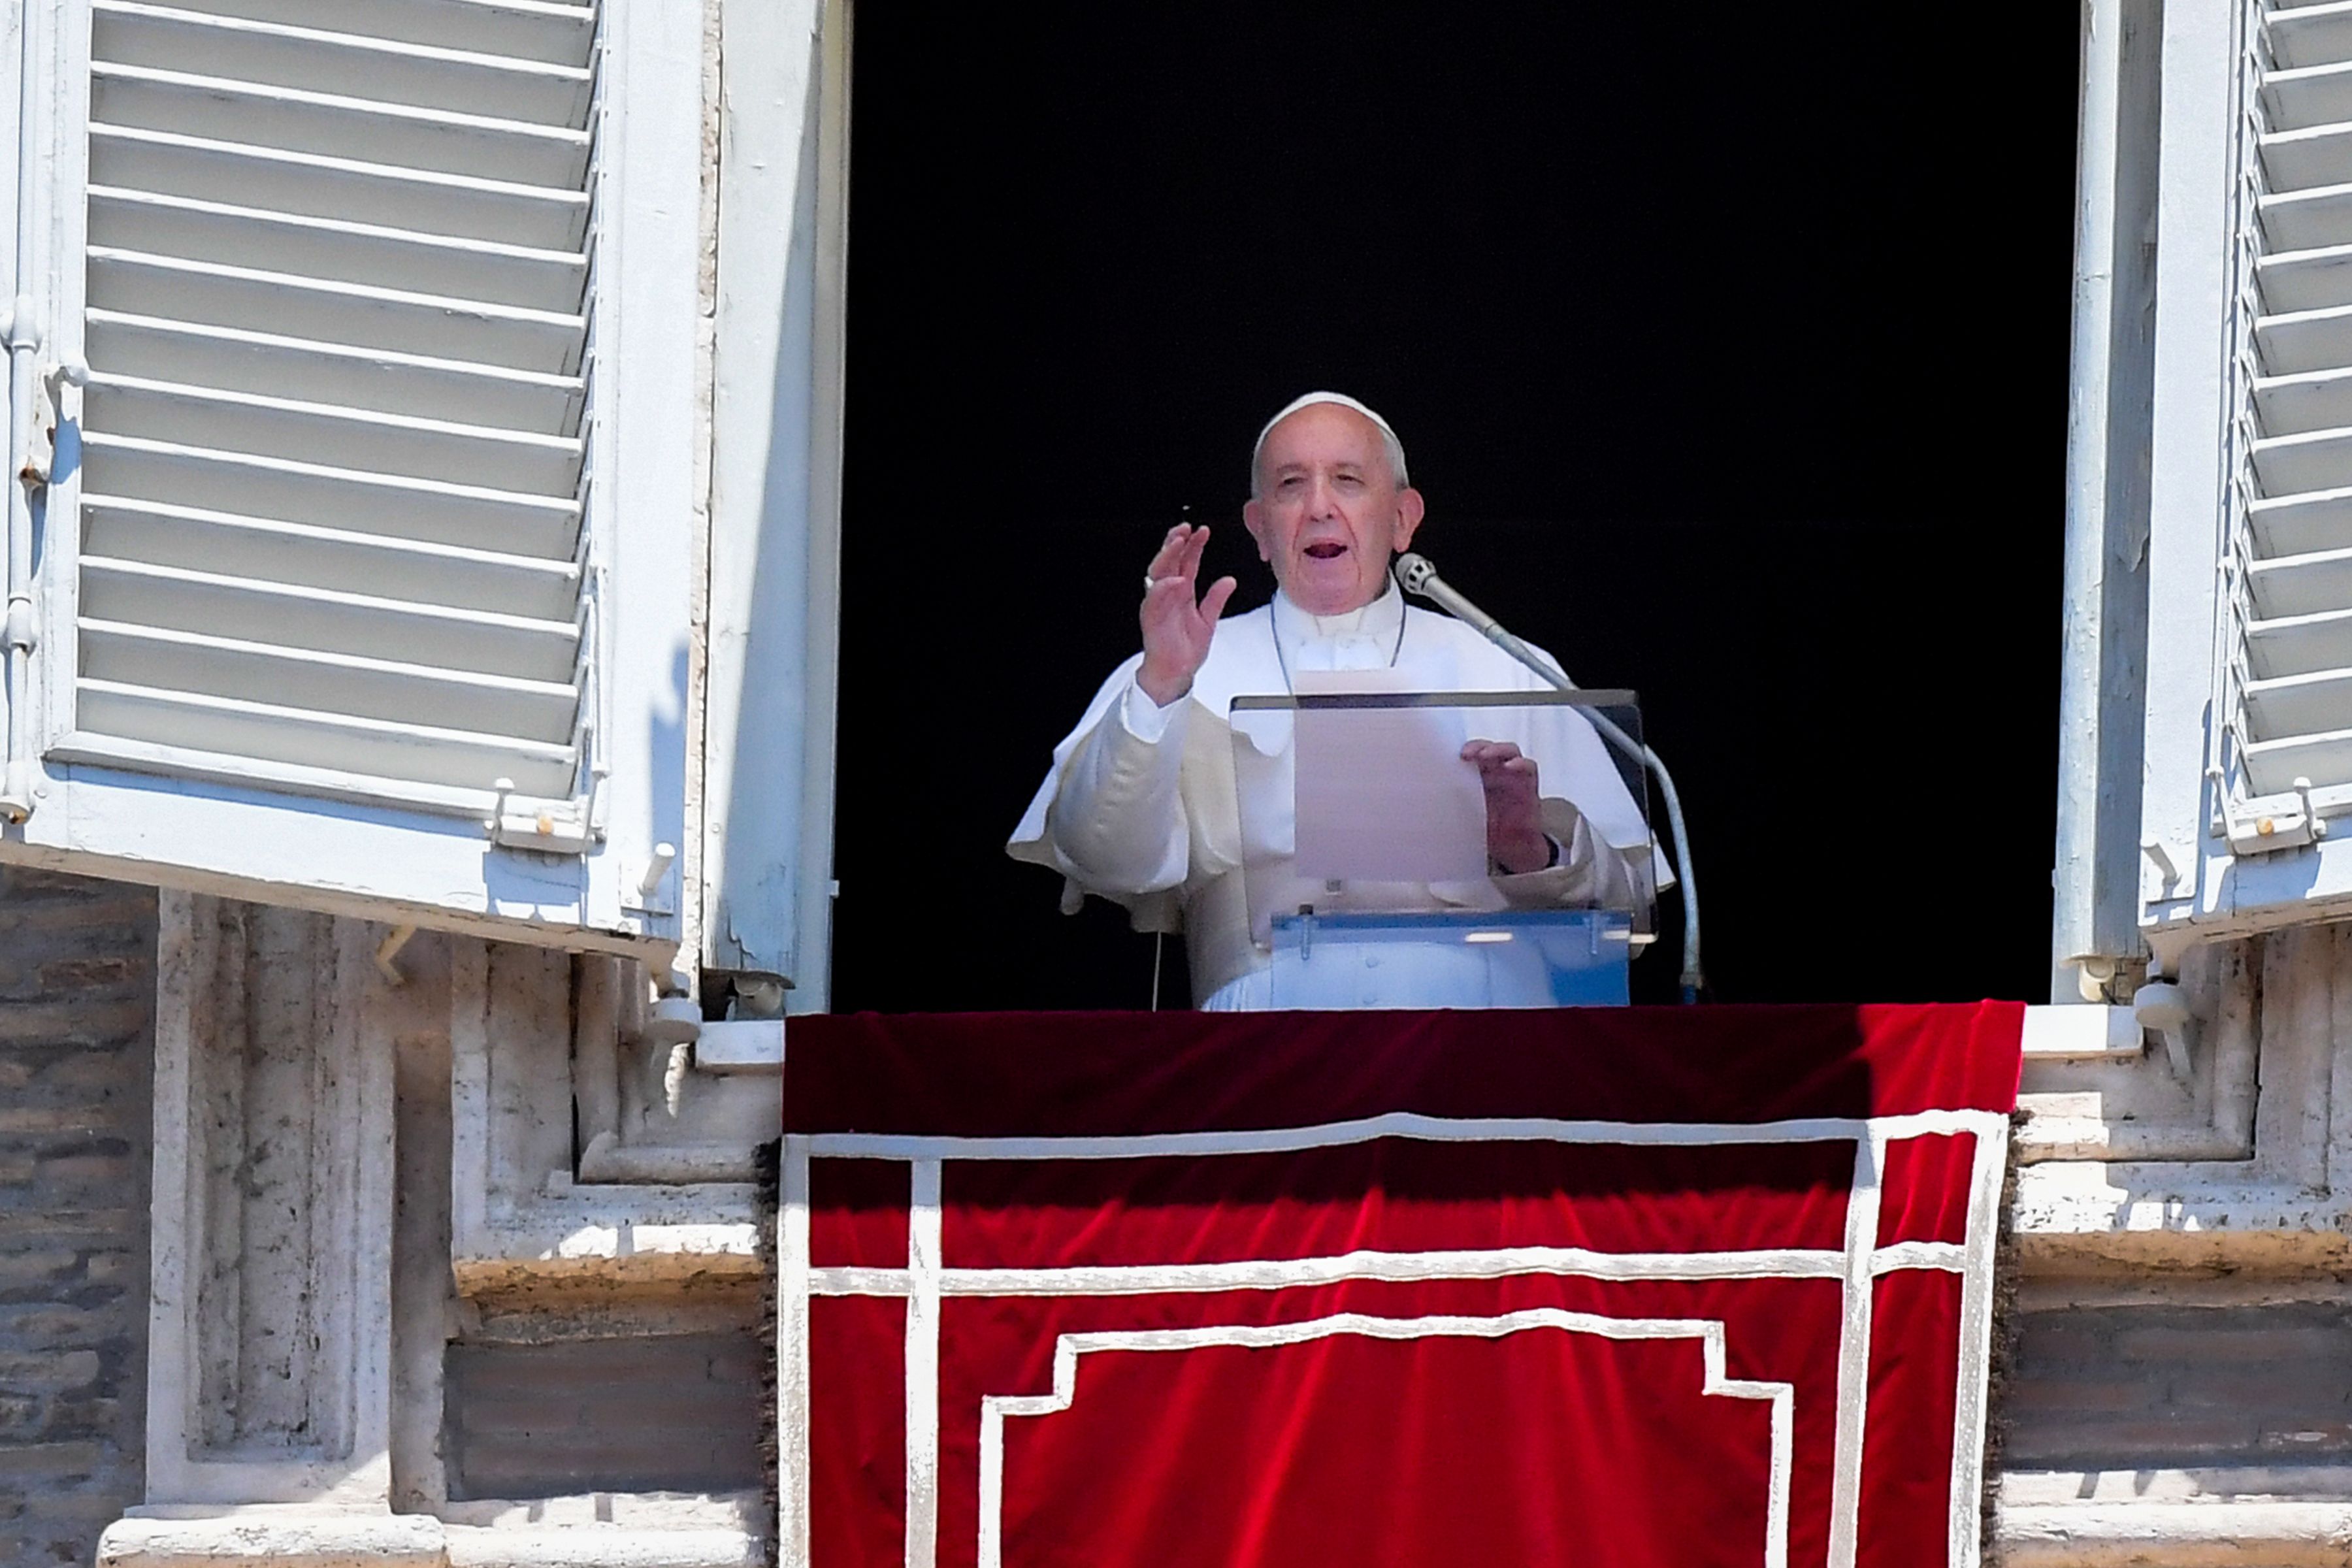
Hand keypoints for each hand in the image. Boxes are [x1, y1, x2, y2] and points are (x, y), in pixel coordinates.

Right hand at [1137, 523, 1237, 705]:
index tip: (1202, 531)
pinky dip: (1165, 588)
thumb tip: (1229, 580)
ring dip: (1167, 557)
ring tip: (1178, 543)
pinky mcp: (1152, 618)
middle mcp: (1168, 594)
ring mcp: (1158, 604)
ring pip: (1158, 573)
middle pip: (1169, 561)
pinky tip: (1176, 579)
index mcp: (1182, 592)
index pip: (1186, 562)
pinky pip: (1155, 599)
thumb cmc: (1186, 649)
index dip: (1193, 545)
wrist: (1176, 673)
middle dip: (1176, 543)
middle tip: (1185, 529)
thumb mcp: (1208, 620)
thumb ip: (1216, 599)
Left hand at [1462, 739, 1550, 873]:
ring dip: (1497, 750)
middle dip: (1477, 747)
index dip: (1459, 753)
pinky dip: (1520, 763)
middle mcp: (1493, 771)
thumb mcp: (1465, 816)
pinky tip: (1512, 766)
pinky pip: (1528, 767)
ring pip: (1507, 751)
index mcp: (1475, 775)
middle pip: (1486, 748)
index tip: (1450, 757)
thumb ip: (1451, 806)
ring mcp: (1511, 774)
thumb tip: (1425, 805)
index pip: (1468, 754)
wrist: (1512, 847)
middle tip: (1467, 754)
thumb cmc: (1486, 828)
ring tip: (1487, 755)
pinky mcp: (1527, 783)